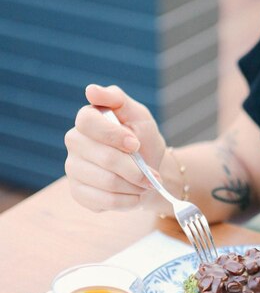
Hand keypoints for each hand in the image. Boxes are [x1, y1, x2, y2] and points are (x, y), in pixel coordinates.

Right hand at [64, 84, 165, 211]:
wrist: (149, 172)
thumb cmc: (142, 140)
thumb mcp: (138, 115)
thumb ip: (118, 100)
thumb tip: (91, 90)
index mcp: (87, 121)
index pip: (87, 122)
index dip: (114, 135)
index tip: (135, 144)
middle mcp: (75, 143)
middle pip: (105, 158)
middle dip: (136, 169)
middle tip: (151, 174)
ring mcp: (74, 169)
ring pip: (108, 182)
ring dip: (135, 186)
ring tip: (145, 184)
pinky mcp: (79, 193)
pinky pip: (105, 201)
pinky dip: (128, 201)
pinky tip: (134, 195)